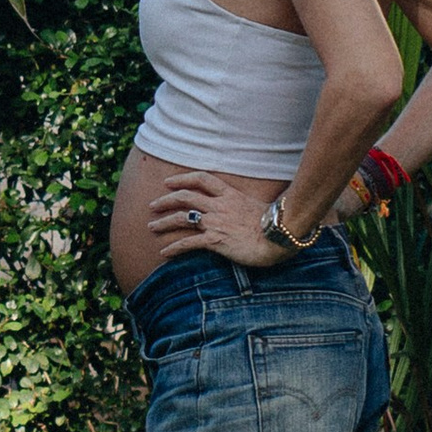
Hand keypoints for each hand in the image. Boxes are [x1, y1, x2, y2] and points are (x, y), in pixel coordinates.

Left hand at [145, 170, 298, 266]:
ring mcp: (216, 222)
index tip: (169, 182)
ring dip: (163, 221)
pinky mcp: (215, 240)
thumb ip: (241, 205)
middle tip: (152, 205)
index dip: (183, 178)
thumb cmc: (273, 225)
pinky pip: (188, 242)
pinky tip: (164, 252)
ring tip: (151, 226)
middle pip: (185, 196)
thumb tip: (237, 209)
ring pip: (181, 217)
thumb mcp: (256, 206)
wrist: (279, 237)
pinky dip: (173, 247)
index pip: (201, 179)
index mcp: (229, 194)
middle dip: (165, 200)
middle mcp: (219, 205)